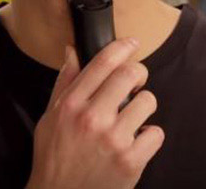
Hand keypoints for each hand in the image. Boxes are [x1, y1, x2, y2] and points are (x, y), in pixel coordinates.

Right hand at [26, 38, 163, 188]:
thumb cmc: (53, 159)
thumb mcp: (49, 118)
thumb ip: (64, 83)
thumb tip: (72, 51)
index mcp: (71, 105)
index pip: (102, 62)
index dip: (122, 47)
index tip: (132, 43)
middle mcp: (92, 119)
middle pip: (130, 75)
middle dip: (139, 73)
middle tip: (136, 82)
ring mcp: (113, 140)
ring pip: (148, 101)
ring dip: (143, 107)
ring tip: (132, 119)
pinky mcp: (131, 161)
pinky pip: (157, 133)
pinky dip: (149, 136)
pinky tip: (136, 142)